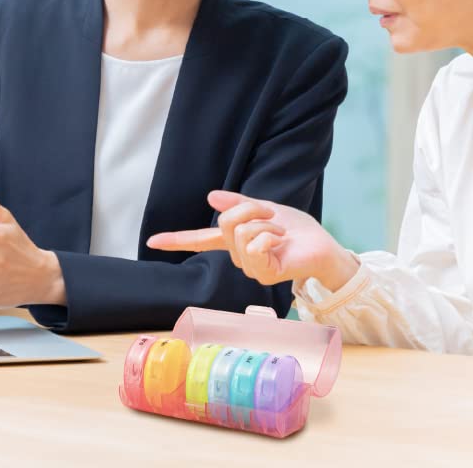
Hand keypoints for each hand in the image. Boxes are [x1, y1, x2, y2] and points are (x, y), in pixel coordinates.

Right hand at [148, 189, 357, 289]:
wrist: (320, 244)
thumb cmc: (296, 229)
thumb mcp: (262, 207)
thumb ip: (237, 204)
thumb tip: (210, 197)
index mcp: (234, 241)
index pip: (198, 240)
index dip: (175, 239)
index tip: (152, 241)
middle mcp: (237, 256)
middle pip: (225, 223)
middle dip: (249, 209)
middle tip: (271, 214)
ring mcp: (249, 267)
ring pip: (240, 233)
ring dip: (263, 222)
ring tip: (279, 230)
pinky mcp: (263, 274)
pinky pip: (254, 245)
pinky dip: (269, 234)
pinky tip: (281, 240)